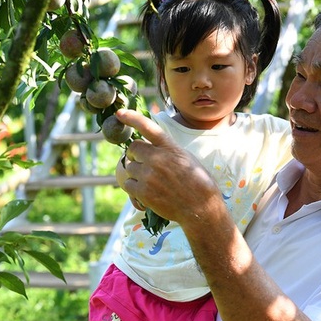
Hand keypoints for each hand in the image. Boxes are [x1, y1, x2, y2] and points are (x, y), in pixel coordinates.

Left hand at [115, 109, 222, 224]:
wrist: (201, 207)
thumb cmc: (198, 182)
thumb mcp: (186, 158)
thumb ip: (168, 150)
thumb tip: (150, 146)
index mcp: (170, 147)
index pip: (147, 127)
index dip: (132, 118)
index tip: (119, 113)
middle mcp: (158, 158)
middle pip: (133, 148)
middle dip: (135, 155)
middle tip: (145, 164)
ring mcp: (149, 175)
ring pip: (129, 167)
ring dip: (136, 173)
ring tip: (152, 182)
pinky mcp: (143, 192)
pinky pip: (128, 184)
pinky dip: (134, 188)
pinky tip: (147, 192)